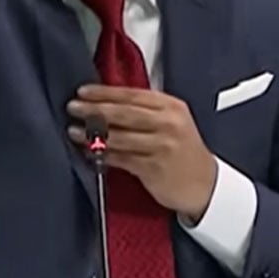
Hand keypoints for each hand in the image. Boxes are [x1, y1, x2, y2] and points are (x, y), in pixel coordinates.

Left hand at [67, 85, 218, 223]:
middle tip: (72, 108)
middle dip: (94, 110)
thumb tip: (105, 101)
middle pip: (123, 113)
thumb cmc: (183, 151)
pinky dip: (103, 155)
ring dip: (92, 135)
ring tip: (73, 131)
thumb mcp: (172, 120)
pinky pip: (121, 159)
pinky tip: (90, 152)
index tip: (83, 92)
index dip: (103, 92)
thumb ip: (145, 109)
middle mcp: (168, 124)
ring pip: (119, 137)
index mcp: (171, 107)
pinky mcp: (154, 169)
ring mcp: (162, 147)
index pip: (131, 94)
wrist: (206, 185)